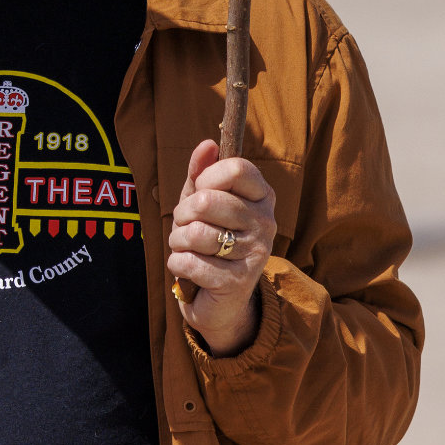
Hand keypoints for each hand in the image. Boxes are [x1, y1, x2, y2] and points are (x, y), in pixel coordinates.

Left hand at [167, 139, 275, 357]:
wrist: (220, 300)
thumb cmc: (209, 242)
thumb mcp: (202, 203)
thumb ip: (201, 173)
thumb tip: (208, 144)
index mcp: (262, 197)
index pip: (236, 168)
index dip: (206, 178)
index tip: (199, 193)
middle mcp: (266, 223)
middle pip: (208, 201)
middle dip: (182, 214)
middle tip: (185, 226)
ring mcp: (256, 253)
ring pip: (196, 233)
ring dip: (178, 241)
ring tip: (187, 248)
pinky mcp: (239, 282)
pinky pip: (191, 262)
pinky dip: (178, 264)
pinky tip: (187, 269)